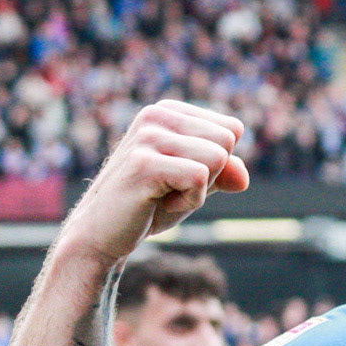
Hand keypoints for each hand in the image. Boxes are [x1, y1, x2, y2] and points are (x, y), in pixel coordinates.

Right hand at [59, 100, 249, 262]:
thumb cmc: (149, 205)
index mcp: (168, 110)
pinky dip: (189, 202)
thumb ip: (223, 172)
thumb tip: (243, 178)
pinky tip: (158, 203)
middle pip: (227, 141)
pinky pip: (200, 178)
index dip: (217, 163)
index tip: (181, 175)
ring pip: (217, 158)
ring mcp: (147, 136)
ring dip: (199, 190)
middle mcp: (156, 115)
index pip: (232, 128)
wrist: (102, 234)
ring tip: (164, 195)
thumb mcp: (195, 184)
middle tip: (171, 188)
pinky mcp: (143, 163)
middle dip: (210, 175)